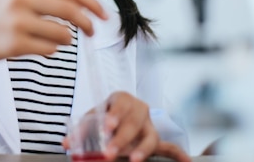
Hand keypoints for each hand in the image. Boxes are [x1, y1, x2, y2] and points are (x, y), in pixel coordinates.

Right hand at [0, 0, 106, 84]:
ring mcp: (18, 21)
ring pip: (62, 34)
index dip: (91, 1)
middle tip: (94, 31)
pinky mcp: (14, 44)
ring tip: (55, 39)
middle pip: (70, 10)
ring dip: (66, 39)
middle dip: (88, 22)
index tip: (103, 13)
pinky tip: (38, 46)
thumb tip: (82, 3)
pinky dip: (51, 50)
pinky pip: (49, 50)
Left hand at [64, 92, 190, 161]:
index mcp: (122, 99)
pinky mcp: (155, 139)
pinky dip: (178, 154)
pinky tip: (186, 161)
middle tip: (109, 152)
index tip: (107, 127)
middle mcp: (139, 109)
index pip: (120, 103)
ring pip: (151, 135)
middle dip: (122, 139)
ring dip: (142, 149)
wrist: (117, 116)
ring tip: (134, 160)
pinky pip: (169, 146)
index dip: (115, 115)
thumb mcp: (91, 118)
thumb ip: (80, 130)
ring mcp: (149, 125)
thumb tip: (67, 143)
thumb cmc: (105, 116)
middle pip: (134, 122)